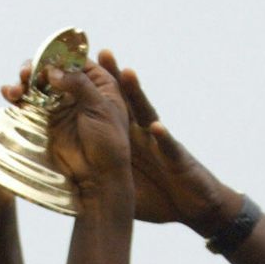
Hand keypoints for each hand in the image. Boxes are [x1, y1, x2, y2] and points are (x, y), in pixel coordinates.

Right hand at [5, 57, 131, 203]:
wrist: (97, 177)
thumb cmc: (108, 143)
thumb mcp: (99, 109)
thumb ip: (78, 85)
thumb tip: (52, 71)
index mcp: (97, 82)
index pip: (75, 59)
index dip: (58, 56)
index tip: (45, 58)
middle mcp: (76, 89)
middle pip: (52, 68)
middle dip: (36, 68)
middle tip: (25, 74)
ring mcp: (59, 104)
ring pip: (37, 83)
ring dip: (24, 80)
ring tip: (16, 87)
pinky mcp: (45, 119)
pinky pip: (28, 102)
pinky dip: (17, 96)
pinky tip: (9, 94)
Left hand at [98, 50, 239, 234]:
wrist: (191, 209)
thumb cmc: (156, 197)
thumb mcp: (123, 186)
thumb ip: (102, 177)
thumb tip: (73, 180)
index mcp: (128, 142)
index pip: (111, 112)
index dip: (96, 93)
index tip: (80, 71)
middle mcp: (144, 137)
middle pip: (128, 103)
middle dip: (116, 79)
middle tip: (103, 54)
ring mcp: (160, 145)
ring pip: (148, 115)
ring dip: (138, 95)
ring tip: (127, 74)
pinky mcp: (177, 160)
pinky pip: (169, 148)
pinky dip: (163, 138)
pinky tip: (157, 128)